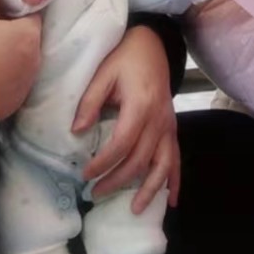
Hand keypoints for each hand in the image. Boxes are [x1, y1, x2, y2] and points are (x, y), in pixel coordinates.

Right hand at [0, 0, 42, 120]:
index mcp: (30, 34)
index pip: (32, 15)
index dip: (18, 11)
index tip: (2, 11)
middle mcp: (36, 58)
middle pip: (29, 39)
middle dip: (15, 34)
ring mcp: (28, 81)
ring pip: (24, 62)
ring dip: (13, 57)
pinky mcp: (18, 100)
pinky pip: (16, 83)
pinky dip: (7, 78)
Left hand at [73, 26, 179, 213]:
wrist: (153, 44)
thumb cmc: (124, 57)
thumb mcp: (102, 74)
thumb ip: (89, 102)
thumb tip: (77, 132)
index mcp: (140, 106)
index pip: (121, 145)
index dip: (103, 163)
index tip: (85, 173)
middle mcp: (158, 120)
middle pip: (140, 160)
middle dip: (118, 181)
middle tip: (95, 193)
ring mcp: (168, 125)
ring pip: (163, 165)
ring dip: (150, 189)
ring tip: (135, 209)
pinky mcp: (172, 127)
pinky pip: (176, 158)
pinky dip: (174, 179)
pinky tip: (172, 200)